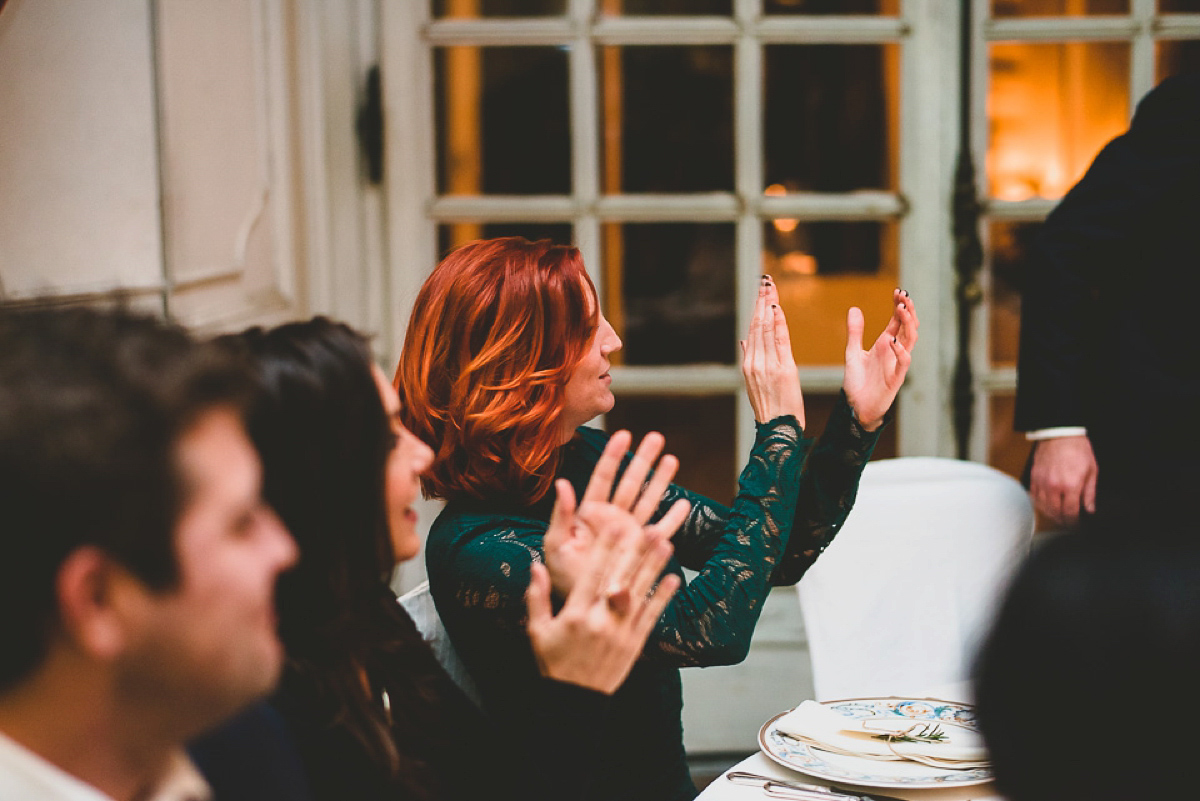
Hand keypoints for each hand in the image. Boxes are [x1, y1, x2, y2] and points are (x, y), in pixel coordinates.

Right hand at [526, 503, 682, 693]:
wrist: (575, 699)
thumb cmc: (554, 662)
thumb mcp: (537, 630)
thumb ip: (537, 596)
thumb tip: (537, 565)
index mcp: (575, 614)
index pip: (592, 574)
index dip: (604, 549)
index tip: (613, 526)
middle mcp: (600, 620)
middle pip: (621, 579)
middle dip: (635, 551)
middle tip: (648, 527)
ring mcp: (621, 632)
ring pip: (640, 593)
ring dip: (654, 567)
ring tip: (666, 544)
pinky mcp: (635, 643)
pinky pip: (651, 616)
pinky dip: (663, 598)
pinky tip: (673, 579)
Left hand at [543, 430, 688, 596]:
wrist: (582, 603)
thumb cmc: (563, 576)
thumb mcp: (556, 544)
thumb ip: (561, 514)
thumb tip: (563, 483)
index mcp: (589, 514)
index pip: (603, 478)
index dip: (613, 456)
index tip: (624, 435)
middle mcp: (611, 519)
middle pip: (630, 483)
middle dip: (643, 460)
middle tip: (657, 437)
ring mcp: (628, 533)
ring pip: (647, 500)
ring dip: (660, 481)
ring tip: (672, 459)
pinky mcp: (641, 550)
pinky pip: (661, 531)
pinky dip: (672, 519)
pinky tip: (684, 505)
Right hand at [740, 276, 804, 426]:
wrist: (778, 430)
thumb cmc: (771, 408)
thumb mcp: (756, 384)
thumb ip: (751, 359)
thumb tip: (744, 340)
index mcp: (749, 365)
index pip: (753, 329)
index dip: (757, 308)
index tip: (761, 290)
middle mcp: (755, 362)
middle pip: (758, 324)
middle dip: (762, 300)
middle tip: (765, 280)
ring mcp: (767, 365)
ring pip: (766, 328)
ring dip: (769, 305)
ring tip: (770, 287)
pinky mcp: (782, 370)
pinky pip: (779, 341)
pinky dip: (778, 323)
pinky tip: (777, 307)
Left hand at [842, 288, 918, 429]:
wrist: (856, 407)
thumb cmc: (857, 382)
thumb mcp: (852, 352)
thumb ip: (855, 332)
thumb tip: (854, 308)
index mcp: (886, 344)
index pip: (897, 320)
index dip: (900, 305)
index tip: (897, 291)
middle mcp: (894, 352)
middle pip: (908, 326)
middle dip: (908, 310)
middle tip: (903, 296)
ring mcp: (897, 364)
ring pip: (911, 340)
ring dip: (908, 324)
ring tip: (901, 309)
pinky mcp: (896, 378)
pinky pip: (904, 363)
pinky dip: (901, 351)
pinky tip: (893, 341)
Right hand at [1029, 435, 1096, 524]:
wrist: (1060, 434)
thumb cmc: (1078, 449)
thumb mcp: (1092, 471)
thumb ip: (1090, 493)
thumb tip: (1090, 509)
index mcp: (1071, 485)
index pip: (1070, 512)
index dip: (1073, 523)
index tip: (1076, 527)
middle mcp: (1054, 486)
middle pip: (1055, 513)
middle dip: (1062, 521)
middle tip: (1068, 524)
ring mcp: (1042, 482)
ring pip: (1043, 507)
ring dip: (1051, 515)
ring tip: (1057, 517)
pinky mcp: (1034, 477)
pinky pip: (1034, 496)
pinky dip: (1040, 504)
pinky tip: (1046, 505)